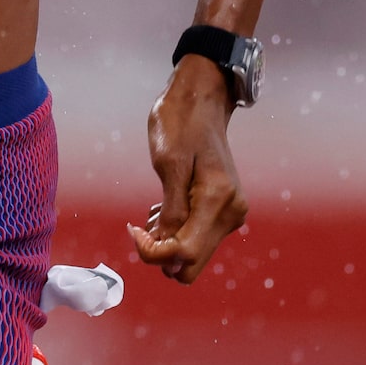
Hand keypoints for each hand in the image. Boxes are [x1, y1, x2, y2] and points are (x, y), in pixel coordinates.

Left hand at [128, 55, 247, 281]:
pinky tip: (166, 206)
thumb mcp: (167, 164)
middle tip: (142, 224)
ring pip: (194, 251)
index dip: (153, 252)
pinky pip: (199, 236)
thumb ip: (171, 210)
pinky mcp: (225, 209)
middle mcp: (232, 213)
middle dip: (162, 252)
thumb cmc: (179, 125)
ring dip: (169, 239)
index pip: (185, 253)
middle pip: (192, 263)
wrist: (201, 101)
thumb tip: (165, 247)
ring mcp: (231, 212)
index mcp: (219, 201)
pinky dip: (178, 229)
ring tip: (157, 207)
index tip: (133, 230)